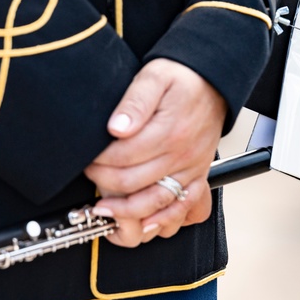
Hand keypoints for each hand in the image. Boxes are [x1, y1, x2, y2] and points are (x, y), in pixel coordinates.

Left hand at [84, 58, 225, 246]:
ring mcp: (191, 169)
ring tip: (103, 210)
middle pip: (134, 182)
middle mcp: (182, 155)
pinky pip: (182, 208)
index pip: (123, 157)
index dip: (98, 161)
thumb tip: (117, 127)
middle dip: (104, 183)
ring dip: (126, 211)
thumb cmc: (182, 79)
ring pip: (155, 202)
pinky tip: (141, 223)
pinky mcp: (197, 176)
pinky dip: (161, 221)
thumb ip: (135, 101)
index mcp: (168, 131)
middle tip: (89, 176)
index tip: (85, 158)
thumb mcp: (155, 77)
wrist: (214, 83)